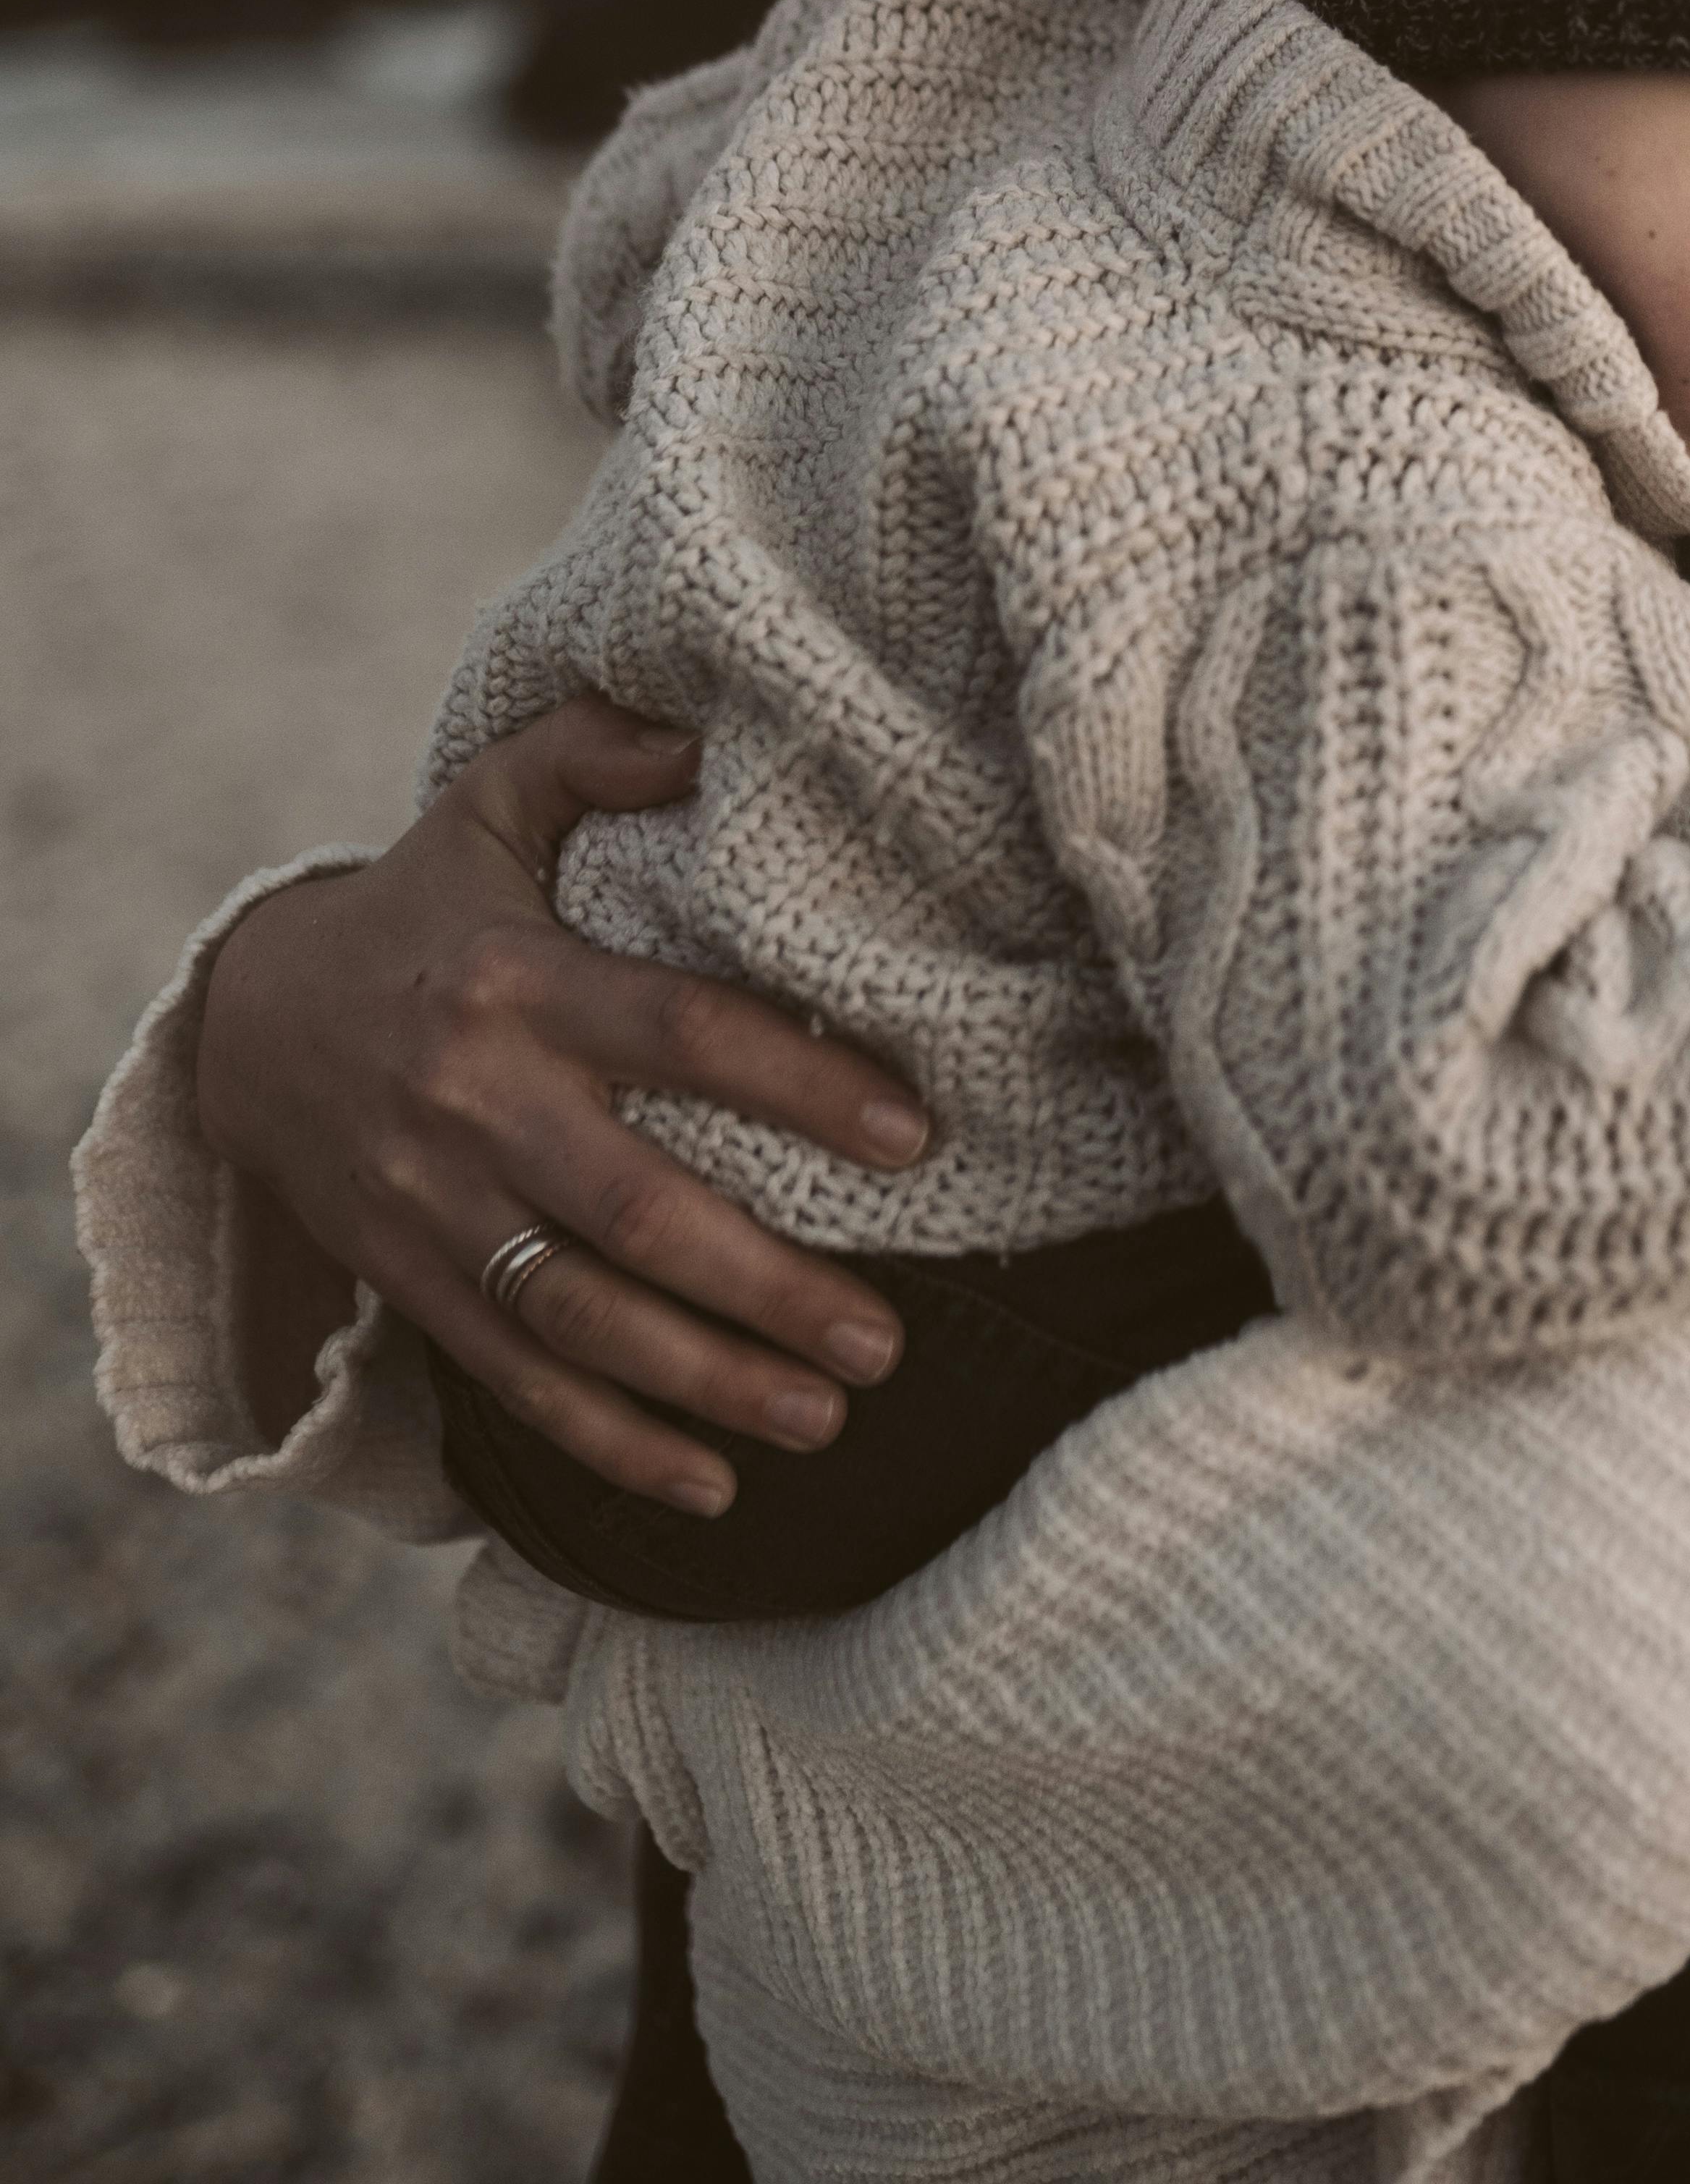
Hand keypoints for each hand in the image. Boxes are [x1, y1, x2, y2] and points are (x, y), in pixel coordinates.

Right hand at [194, 699, 928, 1511]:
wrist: (245, 1021)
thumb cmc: (420, 906)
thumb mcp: (486, 802)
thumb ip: (590, 751)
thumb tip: (700, 733)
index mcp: (517, 983)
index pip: (681, 1036)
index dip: (801, 1084)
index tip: (912, 1136)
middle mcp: (475, 1104)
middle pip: (639, 1212)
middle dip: (768, 1286)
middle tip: (887, 1336)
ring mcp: (436, 1209)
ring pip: (583, 1321)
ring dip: (709, 1383)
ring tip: (830, 1414)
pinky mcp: (411, 1284)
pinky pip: (517, 1383)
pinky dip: (612, 1447)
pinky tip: (712, 1487)